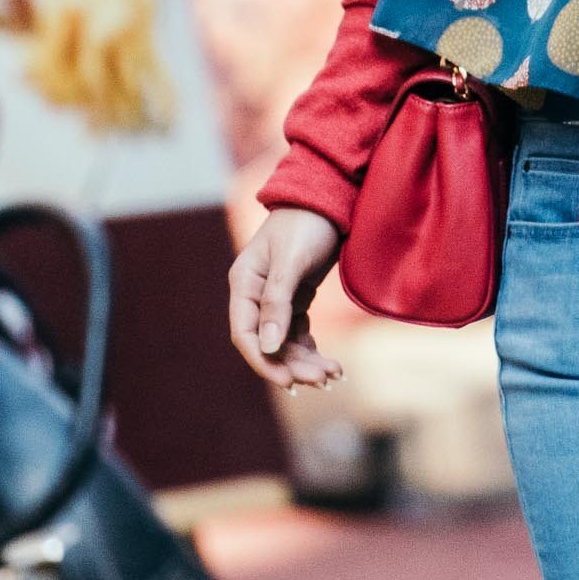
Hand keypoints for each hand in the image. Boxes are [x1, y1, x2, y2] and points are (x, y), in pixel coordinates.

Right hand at [228, 208, 343, 390]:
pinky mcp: (295, 298)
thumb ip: (277, 302)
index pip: (245, 334)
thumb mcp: (291, 261)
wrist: (329, 198)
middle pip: (268, 343)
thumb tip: (268, 345)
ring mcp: (275, 298)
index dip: (264, 361)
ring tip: (334, 374)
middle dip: (294, 364)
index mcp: (244, 283)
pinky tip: (330, 363)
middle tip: (323, 380)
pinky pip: (299, 333)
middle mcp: (255, 294)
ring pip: (285, 342)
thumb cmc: (306, 223)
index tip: (288, 382)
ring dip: (306, 361)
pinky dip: (312, 349)